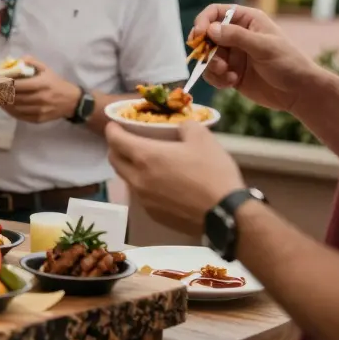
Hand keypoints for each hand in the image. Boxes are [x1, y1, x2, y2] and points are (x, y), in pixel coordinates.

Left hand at [5, 57, 80, 123]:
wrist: (71, 101)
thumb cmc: (55, 83)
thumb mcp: (46, 69)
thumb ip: (31, 62)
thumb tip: (14, 60)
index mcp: (41, 84)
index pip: (18, 85)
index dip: (4, 84)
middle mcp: (40, 98)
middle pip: (15, 98)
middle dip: (1, 94)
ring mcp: (39, 110)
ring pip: (16, 108)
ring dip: (4, 103)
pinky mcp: (38, 119)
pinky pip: (20, 116)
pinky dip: (10, 112)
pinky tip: (6, 106)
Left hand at [106, 121, 243, 234]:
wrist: (226, 214)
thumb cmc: (213, 172)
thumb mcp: (203, 138)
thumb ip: (186, 126)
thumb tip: (181, 126)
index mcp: (145, 157)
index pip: (115, 140)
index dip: (112, 130)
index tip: (114, 125)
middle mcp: (138, 178)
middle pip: (114, 160)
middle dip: (115, 148)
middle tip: (126, 141)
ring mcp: (144, 199)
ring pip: (126, 179)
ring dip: (129, 167)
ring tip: (143, 161)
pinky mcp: (153, 215)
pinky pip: (140, 195)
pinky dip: (142, 184)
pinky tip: (158, 182)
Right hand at [190, 4, 314, 111]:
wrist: (299, 92)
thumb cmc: (288, 63)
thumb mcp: (264, 47)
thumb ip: (237, 36)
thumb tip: (210, 29)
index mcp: (247, 20)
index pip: (216, 12)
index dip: (203, 21)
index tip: (198, 36)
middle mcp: (237, 35)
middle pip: (207, 36)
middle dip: (206, 50)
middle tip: (211, 61)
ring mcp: (233, 54)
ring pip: (207, 56)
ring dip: (212, 66)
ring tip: (227, 74)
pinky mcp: (230, 72)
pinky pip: (212, 73)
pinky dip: (217, 78)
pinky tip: (232, 82)